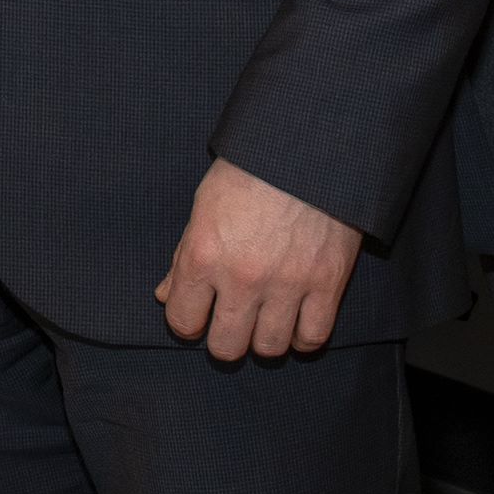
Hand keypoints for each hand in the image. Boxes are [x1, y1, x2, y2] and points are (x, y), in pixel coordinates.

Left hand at [155, 159, 358, 363]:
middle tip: (233, 321)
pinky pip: (313, 337)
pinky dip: (303, 337)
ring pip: (269, 348)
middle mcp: (242, 277)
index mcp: (204, 254)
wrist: (309, 145)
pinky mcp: (328, 283)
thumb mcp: (205, 205)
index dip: (188, 322)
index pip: (183, 321)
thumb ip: (184, 256)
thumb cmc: (251, 169)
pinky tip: (297, 322)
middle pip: (226, 347)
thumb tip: (166, 296)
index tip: (199, 315)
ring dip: (264, 339)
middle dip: (225, 339)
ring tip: (266, 320)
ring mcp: (287, 283)